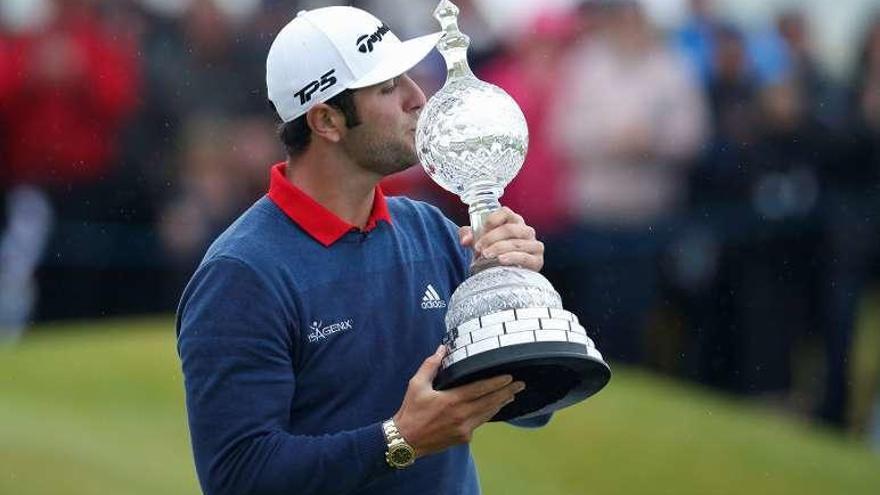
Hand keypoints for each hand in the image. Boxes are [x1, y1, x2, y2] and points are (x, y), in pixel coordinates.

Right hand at [393, 345, 524, 457]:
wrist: (406, 440)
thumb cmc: (411, 411)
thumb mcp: (416, 384)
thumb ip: (430, 365)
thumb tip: (442, 349)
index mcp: (452, 400)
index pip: (480, 389)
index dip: (497, 383)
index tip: (509, 377)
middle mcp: (462, 415)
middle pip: (490, 402)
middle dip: (507, 392)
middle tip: (520, 384)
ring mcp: (465, 429)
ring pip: (488, 414)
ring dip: (501, 403)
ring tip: (512, 395)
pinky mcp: (464, 438)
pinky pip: (480, 422)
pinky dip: (488, 414)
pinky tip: (494, 408)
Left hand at [459, 207, 543, 271]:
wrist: (506, 275)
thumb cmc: (493, 254)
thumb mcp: (480, 242)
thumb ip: (468, 236)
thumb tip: (465, 240)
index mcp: (514, 222)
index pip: (505, 212)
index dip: (492, 219)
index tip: (481, 230)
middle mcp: (526, 231)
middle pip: (510, 229)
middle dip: (491, 238)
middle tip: (479, 248)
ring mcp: (534, 245)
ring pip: (516, 243)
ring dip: (498, 248)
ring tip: (485, 255)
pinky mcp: (537, 261)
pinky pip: (524, 257)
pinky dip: (511, 258)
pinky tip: (501, 260)